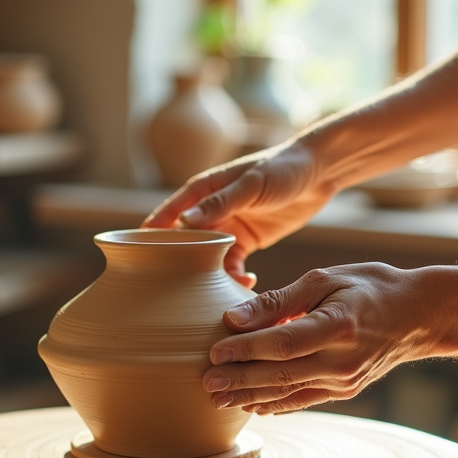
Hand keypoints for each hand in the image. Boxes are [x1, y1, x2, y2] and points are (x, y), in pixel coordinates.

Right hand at [142, 142, 333, 288]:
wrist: (319, 172)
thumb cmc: (282, 168)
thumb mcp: (252, 184)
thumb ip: (220, 203)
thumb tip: (184, 220)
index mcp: (204, 191)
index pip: (169, 214)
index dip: (152, 235)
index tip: (138, 257)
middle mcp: (211, 211)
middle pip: (184, 241)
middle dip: (180, 264)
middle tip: (179, 289)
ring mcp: (228, 227)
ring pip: (207, 258)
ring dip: (210, 275)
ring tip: (222, 289)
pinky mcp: (246, 241)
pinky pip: (231, 264)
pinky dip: (234, 277)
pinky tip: (245, 284)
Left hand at [201, 262, 438, 414]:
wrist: (419, 315)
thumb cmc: (369, 287)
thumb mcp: (326, 278)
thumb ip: (279, 300)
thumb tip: (234, 317)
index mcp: (338, 325)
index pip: (282, 342)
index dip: (246, 349)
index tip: (214, 351)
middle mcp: (342, 359)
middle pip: (280, 374)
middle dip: (239, 380)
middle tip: (205, 383)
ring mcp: (345, 380)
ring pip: (288, 392)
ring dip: (250, 397)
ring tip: (217, 398)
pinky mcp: (346, 391)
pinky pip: (304, 400)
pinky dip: (275, 404)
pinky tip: (251, 405)